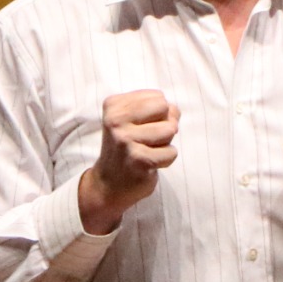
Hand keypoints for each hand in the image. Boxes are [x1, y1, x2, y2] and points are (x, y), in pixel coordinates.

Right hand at [79, 90, 179, 234]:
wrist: (108, 185)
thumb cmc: (126, 148)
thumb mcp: (134, 121)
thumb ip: (157, 109)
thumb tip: (174, 111)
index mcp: (113, 105)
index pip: (157, 96)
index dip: (157, 114)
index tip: (140, 128)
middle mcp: (116, 120)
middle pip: (165, 108)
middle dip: (164, 124)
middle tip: (147, 140)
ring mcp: (126, 140)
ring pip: (170, 129)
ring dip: (165, 143)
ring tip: (148, 151)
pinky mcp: (138, 160)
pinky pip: (171, 152)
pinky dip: (166, 160)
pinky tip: (149, 164)